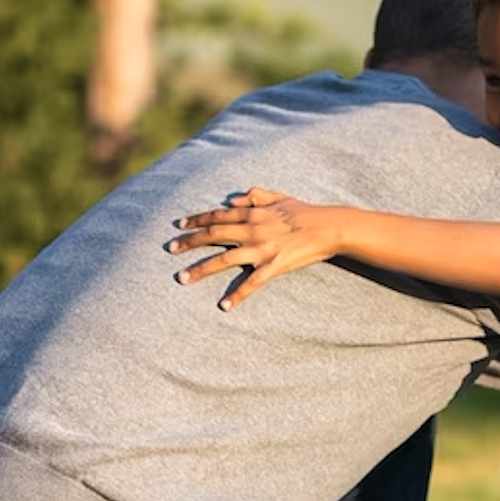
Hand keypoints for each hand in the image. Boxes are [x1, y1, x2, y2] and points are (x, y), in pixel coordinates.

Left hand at [167, 187, 340, 309]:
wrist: (329, 227)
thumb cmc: (305, 212)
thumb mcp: (280, 197)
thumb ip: (257, 194)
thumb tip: (235, 197)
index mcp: (253, 213)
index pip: (218, 215)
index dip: (197, 220)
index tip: (180, 225)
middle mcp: (252, 229)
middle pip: (213, 235)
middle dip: (190, 242)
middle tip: (170, 249)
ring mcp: (261, 249)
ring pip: (224, 259)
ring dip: (201, 269)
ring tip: (182, 278)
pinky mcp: (273, 266)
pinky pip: (251, 283)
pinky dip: (237, 295)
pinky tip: (224, 306)